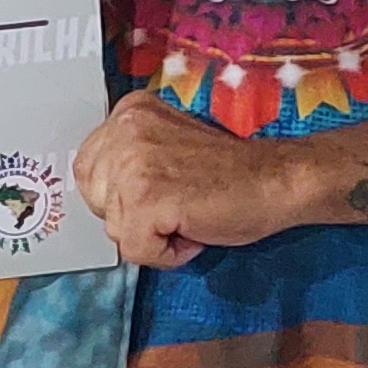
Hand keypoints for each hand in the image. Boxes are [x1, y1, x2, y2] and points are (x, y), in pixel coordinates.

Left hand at [70, 87, 324, 270]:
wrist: (278, 180)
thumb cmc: (229, 173)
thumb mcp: (165, 149)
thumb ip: (128, 159)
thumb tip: (98, 196)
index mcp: (128, 112)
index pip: (88, 171)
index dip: (122, 196)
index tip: (162, 191)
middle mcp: (125, 129)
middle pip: (96, 200)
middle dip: (132, 216)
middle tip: (178, 204)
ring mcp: (134, 162)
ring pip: (114, 228)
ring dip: (152, 235)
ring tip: (188, 215)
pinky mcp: (147, 197)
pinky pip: (135, 250)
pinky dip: (166, 254)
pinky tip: (195, 231)